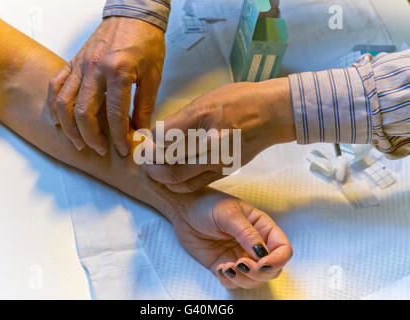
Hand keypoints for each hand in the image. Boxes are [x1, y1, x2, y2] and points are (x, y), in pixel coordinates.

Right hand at [47, 17, 164, 155]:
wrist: (133, 14)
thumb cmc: (146, 42)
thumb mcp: (153, 75)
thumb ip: (144, 105)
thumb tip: (139, 130)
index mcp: (118, 72)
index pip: (115, 114)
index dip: (118, 136)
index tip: (122, 149)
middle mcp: (94, 69)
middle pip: (83, 112)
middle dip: (91, 137)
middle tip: (100, 150)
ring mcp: (80, 65)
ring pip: (64, 102)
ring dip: (69, 127)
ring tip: (79, 143)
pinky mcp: (73, 62)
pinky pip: (56, 86)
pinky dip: (54, 105)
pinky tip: (59, 120)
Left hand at [145, 79, 295, 192]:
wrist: (271, 114)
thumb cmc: (239, 100)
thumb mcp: (206, 98)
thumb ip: (181, 118)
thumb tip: (159, 134)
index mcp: (202, 116)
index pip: (162, 135)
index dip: (149, 140)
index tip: (146, 140)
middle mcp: (208, 141)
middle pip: (166, 160)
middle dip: (149, 161)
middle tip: (144, 158)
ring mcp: (217, 159)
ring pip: (177, 177)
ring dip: (159, 175)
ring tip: (154, 169)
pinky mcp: (224, 171)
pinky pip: (194, 184)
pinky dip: (177, 184)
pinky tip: (172, 177)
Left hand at [170, 190, 292, 288]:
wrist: (184, 209)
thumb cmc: (207, 204)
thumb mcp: (228, 214)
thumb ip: (247, 233)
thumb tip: (262, 252)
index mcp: (262, 227)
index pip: (282, 249)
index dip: (277, 260)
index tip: (262, 264)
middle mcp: (255, 244)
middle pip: (271, 270)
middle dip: (258, 273)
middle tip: (240, 264)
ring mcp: (240, 256)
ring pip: (254, 280)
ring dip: (243, 279)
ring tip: (227, 267)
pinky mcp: (225, 265)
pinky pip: (234, 282)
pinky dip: (229, 281)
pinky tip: (220, 268)